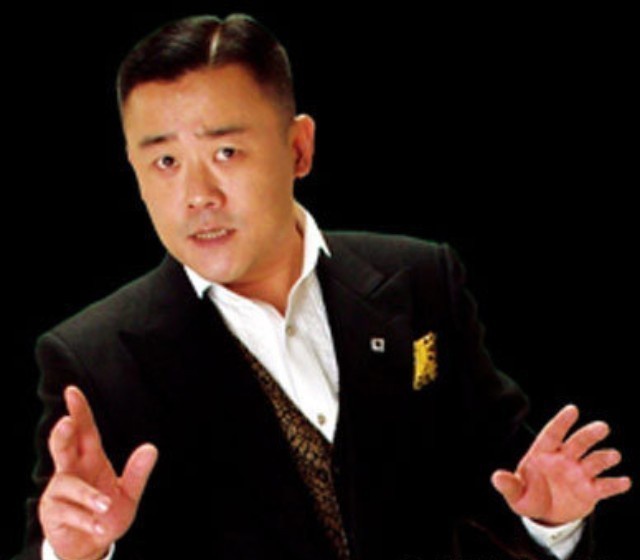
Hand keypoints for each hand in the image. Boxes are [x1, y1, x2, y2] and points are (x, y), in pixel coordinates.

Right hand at [39, 386, 157, 559]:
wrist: (90, 546)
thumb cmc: (106, 514)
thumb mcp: (128, 494)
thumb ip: (137, 473)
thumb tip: (151, 448)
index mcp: (90, 460)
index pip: (85, 431)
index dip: (79, 411)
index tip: (72, 391)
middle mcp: (71, 471)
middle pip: (63, 448)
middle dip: (62, 435)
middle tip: (65, 423)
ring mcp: (59, 492)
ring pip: (67, 485)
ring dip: (88, 495)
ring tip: (105, 506)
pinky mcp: (54, 513)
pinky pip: (69, 513)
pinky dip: (86, 520)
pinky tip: (98, 526)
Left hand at [492, 404, 631, 525]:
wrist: (545, 514)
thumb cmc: (528, 495)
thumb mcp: (515, 493)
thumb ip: (508, 485)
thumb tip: (496, 477)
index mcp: (543, 453)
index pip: (553, 433)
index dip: (562, 422)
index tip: (573, 409)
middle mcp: (564, 459)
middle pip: (577, 443)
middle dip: (589, 435)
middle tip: (603, 427)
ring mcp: (579, 474)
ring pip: (594, 461)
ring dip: (603, 458)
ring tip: (613, 455)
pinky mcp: (591, 491)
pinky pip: (604, 486)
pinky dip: (614, 484)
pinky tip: (624, 481)